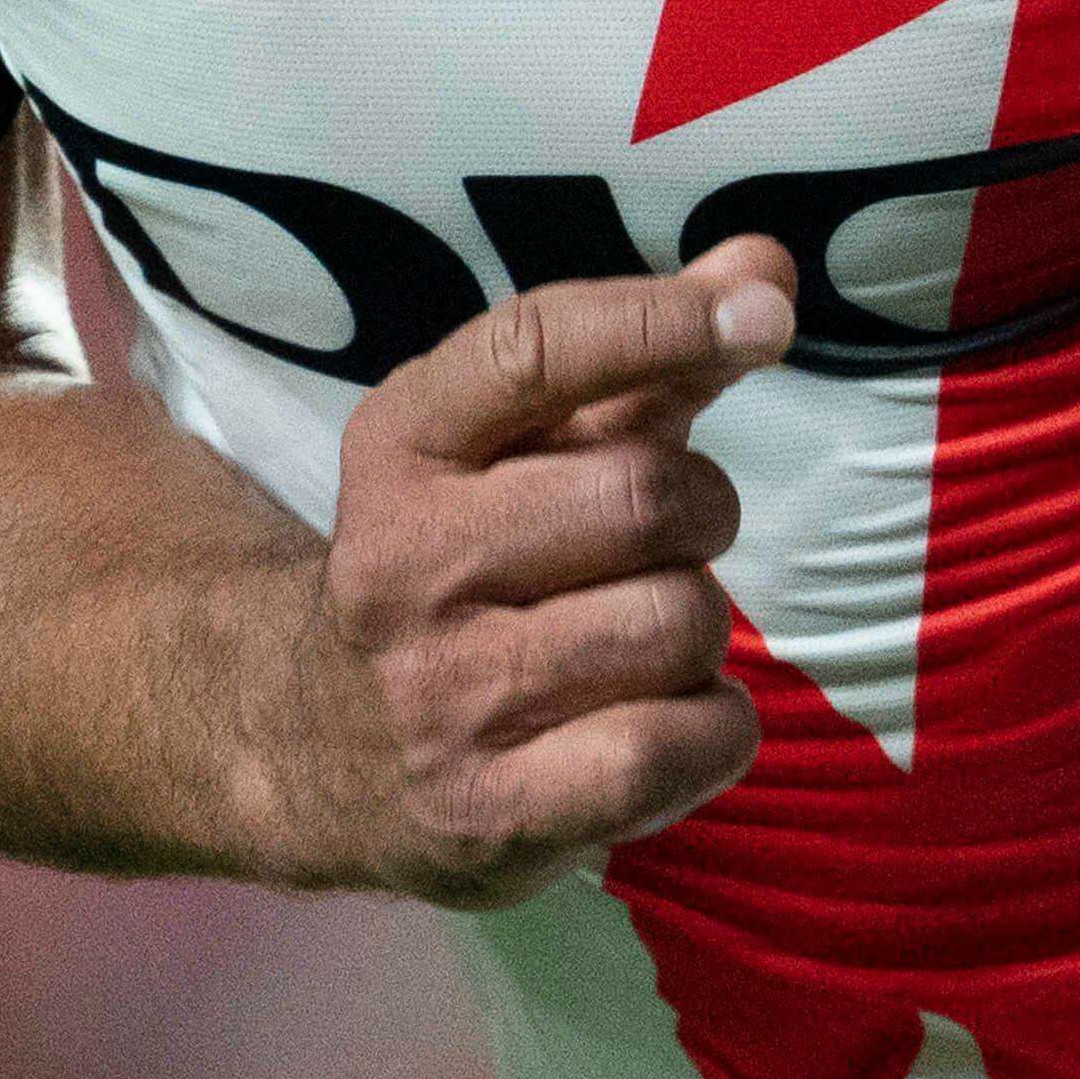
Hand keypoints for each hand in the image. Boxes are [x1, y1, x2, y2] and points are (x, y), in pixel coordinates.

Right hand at [289, 251, 796, 901]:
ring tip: (645, 643)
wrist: (314, 746)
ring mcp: (443, 697)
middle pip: (643, 497)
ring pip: (676, 625)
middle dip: (701, 510)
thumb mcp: (517, 452)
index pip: (536, 349)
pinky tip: (672, 724)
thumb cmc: (464, 568)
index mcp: (403, 447)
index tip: (762, 319)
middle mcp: (405, 564)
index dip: (661, 319)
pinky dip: (715, 732)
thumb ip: (643, 360)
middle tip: (671, 542)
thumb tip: (765, 266)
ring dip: (701, 630)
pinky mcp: (491, 812)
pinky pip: (673, 748)